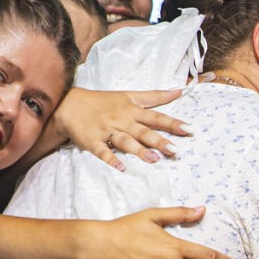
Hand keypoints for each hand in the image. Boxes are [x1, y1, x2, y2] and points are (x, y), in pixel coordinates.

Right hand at [57, 87, 190, 170]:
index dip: (172, 123)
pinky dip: (110, 159)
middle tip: (174, 150)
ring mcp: (107, 131)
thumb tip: (179, 91)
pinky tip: (121, 168)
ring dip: (138, 150)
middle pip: (143, 131)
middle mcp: (122, 120)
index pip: (156, 117)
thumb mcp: (129, 95)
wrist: (69, 103)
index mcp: (132, 111)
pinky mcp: (92, 141)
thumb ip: (155, 96)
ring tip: (154, 160)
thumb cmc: (103, 101)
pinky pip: (102, 151)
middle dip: (159, 140)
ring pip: (124, 141)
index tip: (189, 129)